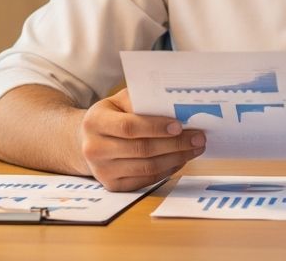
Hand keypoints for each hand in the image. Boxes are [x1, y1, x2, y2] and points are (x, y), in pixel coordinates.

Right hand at [78, 89, 205, 190]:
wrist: (87, 140)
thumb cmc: (112, 115)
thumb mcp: (119, 101)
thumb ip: (140, 101)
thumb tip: (174, 107)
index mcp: (95, 122)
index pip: (129, 126)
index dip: (156, 127)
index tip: (179, 125)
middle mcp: (95, 149)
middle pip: (142, 149)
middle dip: (175, 144)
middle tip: (198, 137)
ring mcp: (103, 171)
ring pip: (147, 167)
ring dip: (176, 158)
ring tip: (194, 148)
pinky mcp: (113, 186)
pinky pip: (146, 179)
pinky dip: (167, 170)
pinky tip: (180, 160)